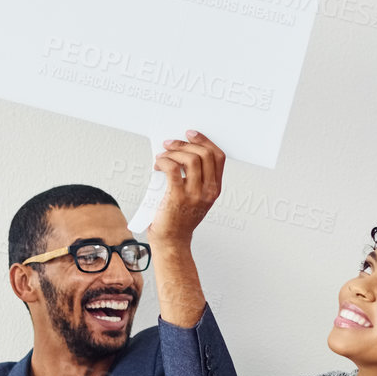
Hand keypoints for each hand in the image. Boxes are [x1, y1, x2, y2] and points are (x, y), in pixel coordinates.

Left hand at [147, 130, 224, 246]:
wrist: (171, 241)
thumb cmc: (179, 219)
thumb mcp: (196, 198)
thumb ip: (195, 178)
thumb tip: (180, 151)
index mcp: (215, 189)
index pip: (218, 157)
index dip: (205, 141)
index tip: (191, 134)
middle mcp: (208, 191)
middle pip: (204, 154)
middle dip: (185, 144)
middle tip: (170, 144)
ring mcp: (194, 194)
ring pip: (190, 159)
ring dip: (173, 152)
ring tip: (163, 155)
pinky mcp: (177, 197)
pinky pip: (173, 169)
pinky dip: (164, 161)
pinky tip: (158, 164)